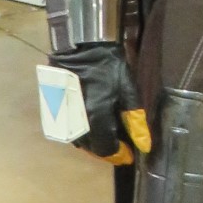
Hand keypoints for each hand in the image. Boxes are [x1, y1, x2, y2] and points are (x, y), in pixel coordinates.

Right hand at [51, 42, 151, 165]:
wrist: (81, 47)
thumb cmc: (108, 66)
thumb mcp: (127, 89)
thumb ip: (135, 120)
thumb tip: (144, 145)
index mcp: (96, 116)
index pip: (106, 149)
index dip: (119, 155)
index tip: (130, 154)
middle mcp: (77, 121)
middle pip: (92, 149)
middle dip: (108, 151)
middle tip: (122, 147)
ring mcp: (64, 117)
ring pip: (80, 142)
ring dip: (95, 145)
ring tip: (109, 138)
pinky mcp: (57, 111)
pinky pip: (70, 132)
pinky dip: (84, 136)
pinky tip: (93, 129)